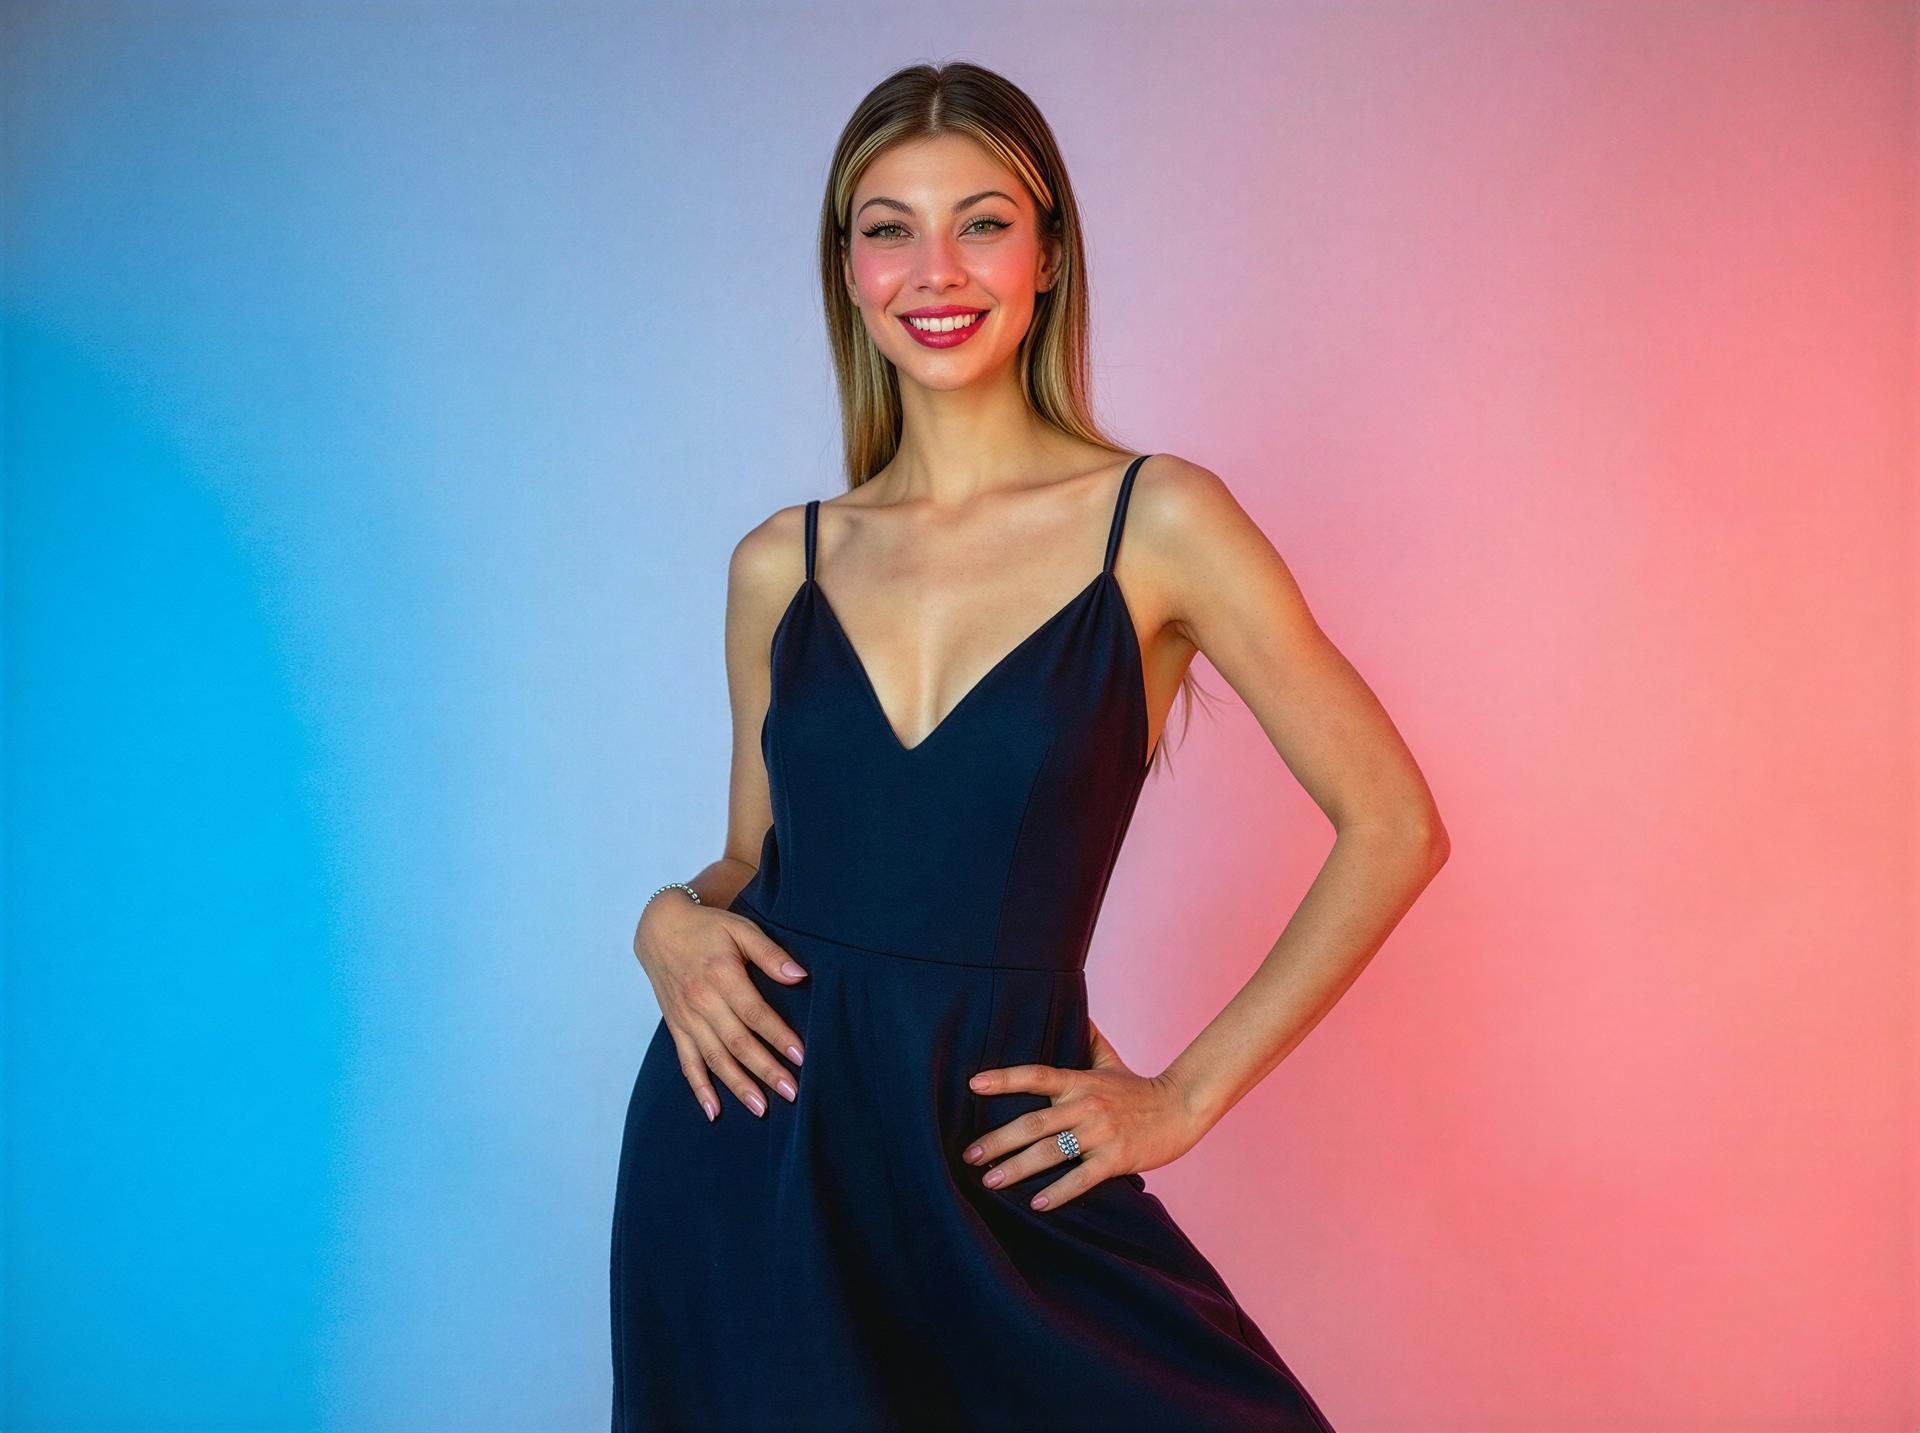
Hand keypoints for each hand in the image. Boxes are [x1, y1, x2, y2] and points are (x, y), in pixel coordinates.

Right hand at [633, 891, 809, 1121]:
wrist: (659, 927)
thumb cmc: (707, 927)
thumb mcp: (741, 929)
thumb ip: (770, 954)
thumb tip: (799, 977)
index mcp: (722, 976)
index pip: (755, 1014)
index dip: (778, 1036)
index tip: (800, 1056)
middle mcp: (702, 1001)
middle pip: (737, 1043)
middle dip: (765, 1070)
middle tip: (791, 1091)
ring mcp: (686, 1018)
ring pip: (714, 1059)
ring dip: (738, 1086)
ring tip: (762, 1109)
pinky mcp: (676, 1027)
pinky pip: (686, 1062)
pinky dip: (699, 1088)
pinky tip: (714, 1111)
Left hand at [960, 1019, 1202, 1211]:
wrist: (1182, 1108)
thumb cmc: (1141, 1090)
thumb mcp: (1111, 1061)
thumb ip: (1089, 1040)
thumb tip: (1075, 1011)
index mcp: (1080, 1081)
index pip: (1036, 1074)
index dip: (1004, 1078)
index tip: (973, 1085)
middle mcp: (1086, 1104)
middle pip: (1033, 1123)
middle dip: (997, 1141)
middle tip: (969, 1156)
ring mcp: (1101, 1133)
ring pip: (1051, 1151)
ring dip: (1017, 1169)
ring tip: (990, 1181)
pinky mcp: (1117, 1159)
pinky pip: (1081, 1178)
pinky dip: (1057, 1192)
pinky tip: (1036, 1204)